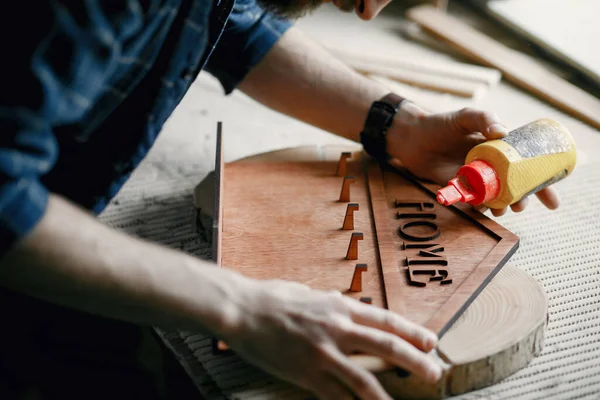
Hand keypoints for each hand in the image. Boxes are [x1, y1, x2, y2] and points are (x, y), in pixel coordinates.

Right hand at [220, 278, 441, 399]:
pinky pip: (335, 396)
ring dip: (387, 396)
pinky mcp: (306, 374)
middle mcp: (337, 328)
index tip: (432, 343)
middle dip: (415, 361)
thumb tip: (345, 306)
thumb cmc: (273, 298)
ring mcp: (322, 353)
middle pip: (386, 346)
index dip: (413, 332)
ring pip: (364, 379)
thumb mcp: (310, 293)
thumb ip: (332, 304)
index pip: (386, 320)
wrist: (242, 310)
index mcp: (340, 306)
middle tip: (434, 373)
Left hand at [386, 104, 559, 215]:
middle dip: (523, 199)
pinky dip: (481, 208)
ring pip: (497, 196)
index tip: (552, 200)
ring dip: (503, 206)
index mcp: (499, 148)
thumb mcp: (464, 117)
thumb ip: (483, 119)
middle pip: (515, 186)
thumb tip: (503, 132)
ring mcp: (476, 178)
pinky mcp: (459, 188)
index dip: (542, 182)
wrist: (410, 138)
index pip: (527, 165)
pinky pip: (474, 202)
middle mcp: (491, 164)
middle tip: (521, 206)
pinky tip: (482, 209)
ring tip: (502, 209)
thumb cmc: (439, 124)